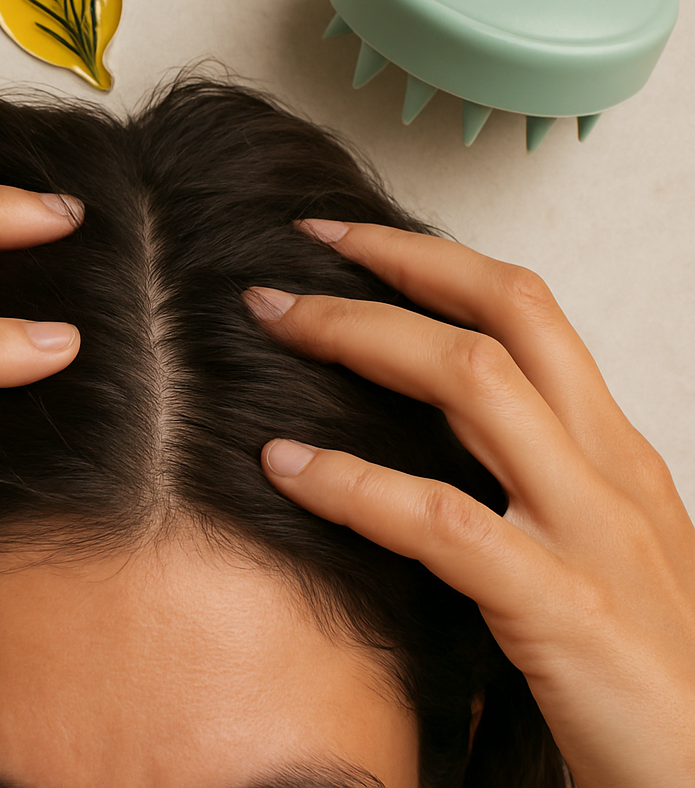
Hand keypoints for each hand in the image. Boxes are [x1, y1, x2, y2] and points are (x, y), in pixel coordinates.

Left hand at [244, 220, 694, 787]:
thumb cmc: (636, 668)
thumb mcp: (588, 545)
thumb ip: (521, 482)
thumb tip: (418, 434)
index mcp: (611, 450)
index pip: (525, 309)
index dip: (432, 260)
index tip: (344, 241)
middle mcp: (609, 470)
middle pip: (503, 316)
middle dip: (391, 270)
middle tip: (293, 256)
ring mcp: (593, 534)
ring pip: (474, 385)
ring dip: (360, 338)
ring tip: (273, 323)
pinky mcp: (568, 612)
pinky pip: (443, 523)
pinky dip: (354, 484)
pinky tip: (284, 464)